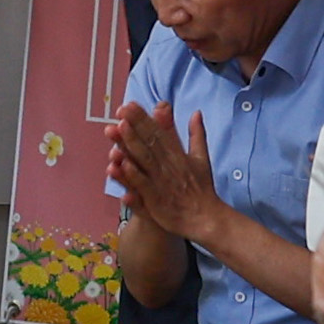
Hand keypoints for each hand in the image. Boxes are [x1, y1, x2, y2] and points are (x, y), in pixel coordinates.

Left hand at [105, 97, 223, 247]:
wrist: (206, 218)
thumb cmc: (201, 188)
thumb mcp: (202, 158)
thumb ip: (197, 135)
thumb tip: (196, 112)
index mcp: (178, 155)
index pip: (159, 132)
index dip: (144, 118)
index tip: (130, 105)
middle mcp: (169, 165)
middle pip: (150, 142)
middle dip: (135, 125)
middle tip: (121, 110)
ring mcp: (161, 182)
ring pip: (144, 161)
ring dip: (131, 145)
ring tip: (117, 129)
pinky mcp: (156, 200)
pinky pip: (143, 187)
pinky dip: (132, 177)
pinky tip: (118, 167)